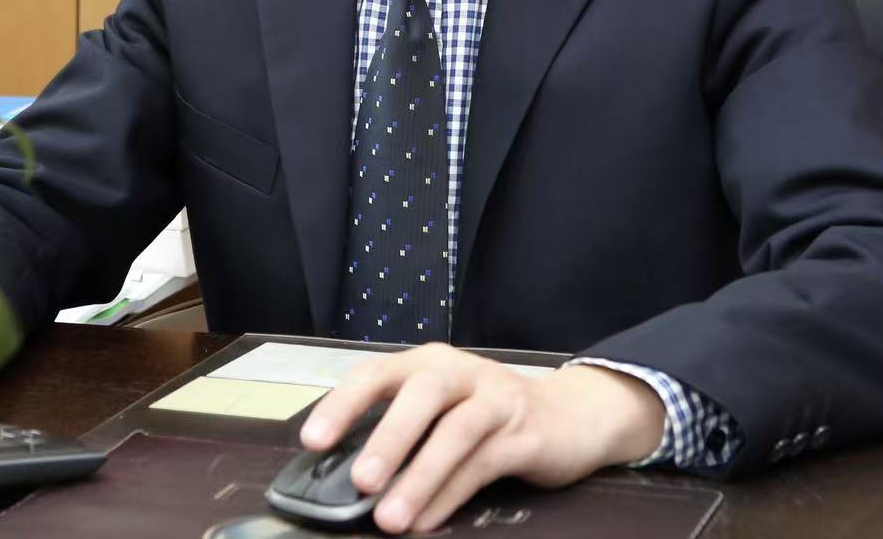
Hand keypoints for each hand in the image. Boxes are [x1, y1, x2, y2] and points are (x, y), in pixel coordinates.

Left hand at [298, 343, 666, 534]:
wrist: (570, 416)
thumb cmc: (488, 415)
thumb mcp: (441, 410)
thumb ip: (401, 431)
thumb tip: (349, 478)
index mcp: (428, 363)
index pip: (377, 372)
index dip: (343, 404)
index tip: (312, 440)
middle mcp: (461, 372)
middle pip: (422, 393)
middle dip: (388, 437)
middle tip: (361, 482)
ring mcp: (496, 399)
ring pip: (455, 432)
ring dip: (420, 478)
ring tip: (391, 518)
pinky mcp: (524, 433)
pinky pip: (483, 464)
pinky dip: (451, 495)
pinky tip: (426, 520)